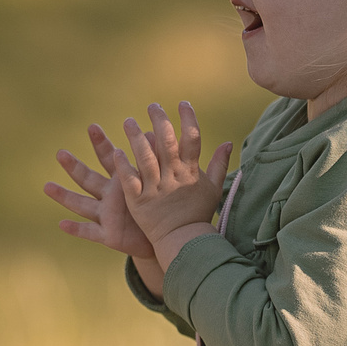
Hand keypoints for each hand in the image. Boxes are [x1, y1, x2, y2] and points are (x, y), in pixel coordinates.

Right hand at [45, 123, 157, 263]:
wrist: (168, 236)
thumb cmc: (163, 207)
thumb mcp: (159, 181)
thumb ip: (154, 159)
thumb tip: (152, 132)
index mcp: (121, 181)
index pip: (107, 158)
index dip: (100, 143)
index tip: (92, 126)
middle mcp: (109, 196)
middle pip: (87, 179)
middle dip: (74, 167)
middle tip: (60, 153)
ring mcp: (106, 216)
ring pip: (81, 204)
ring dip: (64, 196)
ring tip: (47, 186)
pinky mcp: (108, 236)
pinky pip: (89, 232)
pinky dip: (76, 229)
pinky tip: (61, 224)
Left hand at [115, 101, 232, 258]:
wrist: (184, 242)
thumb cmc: (198, 213)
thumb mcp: (213, 188)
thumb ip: (219, 165)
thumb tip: (229, 143)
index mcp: (191, 172)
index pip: (192, 139)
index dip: (188, 119)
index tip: (182, 103)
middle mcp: (174, 178)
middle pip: (166, 143)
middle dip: (160, 122)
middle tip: (152, 106)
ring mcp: (156, 189)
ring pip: (145, 158)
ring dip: (137, 138)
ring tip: (129, 122)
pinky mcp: (139, 202)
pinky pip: (130, 181)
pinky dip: (124, 166)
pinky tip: (117, 152)